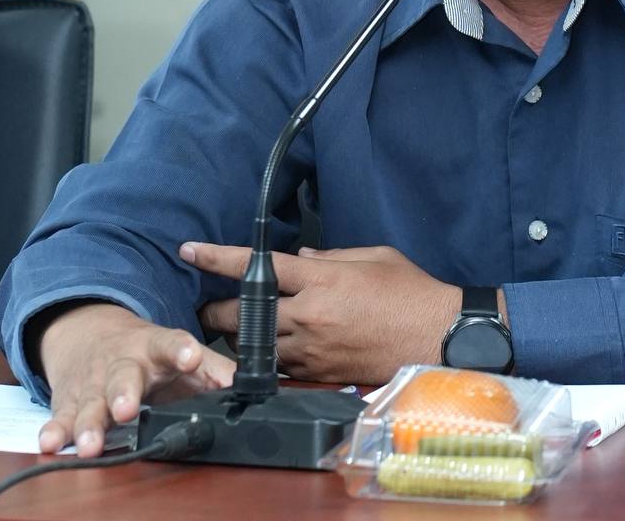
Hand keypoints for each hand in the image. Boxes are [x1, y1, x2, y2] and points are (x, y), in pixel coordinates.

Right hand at [36, 302, 233, 456]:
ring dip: (90, 424)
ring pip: (91, 403)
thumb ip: (214, 371)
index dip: (183, 350)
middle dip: (125, 394)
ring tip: (91, 444)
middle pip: (124, 377)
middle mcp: (123, 364)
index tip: (191, 357)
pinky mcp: (69, 402)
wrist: (90, 334)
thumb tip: (249, 388)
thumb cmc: (147, 352)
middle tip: (128, 410)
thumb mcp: (180, 354)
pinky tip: (50, 443)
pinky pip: (61, 417)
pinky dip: (54, 431)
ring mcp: (94, 384)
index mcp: (156, 347)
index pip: (172, 343)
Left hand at [185, 242, 460, 384]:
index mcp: (322, 278)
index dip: (218, 258)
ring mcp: (312, 348)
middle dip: (217, 311)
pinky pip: (281, 365)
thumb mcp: (374, 256)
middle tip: (206, 307)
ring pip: (256, 346)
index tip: (189, 251)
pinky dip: (270, 356)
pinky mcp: (319, 373)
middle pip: (243, 315)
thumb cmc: (410, 291)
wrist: (435, 337)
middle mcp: (309, 315)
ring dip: (241, 338)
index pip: (258, 267)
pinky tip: (270, 350)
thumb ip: (332, 255)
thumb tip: (300, 257)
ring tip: (233, 331)